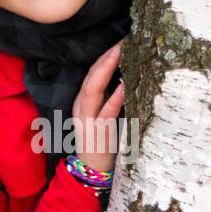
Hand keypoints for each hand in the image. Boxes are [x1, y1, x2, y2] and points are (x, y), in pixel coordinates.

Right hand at [69, 40, 124, 175]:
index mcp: (83, 103)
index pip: (91, 73)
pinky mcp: (98, 134)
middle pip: (90, 76)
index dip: (105, 56)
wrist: (90, 172)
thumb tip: (127, 77)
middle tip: (123, 39)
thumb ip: (109, 98)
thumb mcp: (102, 115)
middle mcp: (83, 108)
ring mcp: (89, 120)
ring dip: (106, 69)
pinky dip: (115, 98)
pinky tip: (125, 86)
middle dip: (105, 56)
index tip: (121, 40)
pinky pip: (105, 113)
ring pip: (93, 90)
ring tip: (120, 52)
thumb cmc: (101, 143)